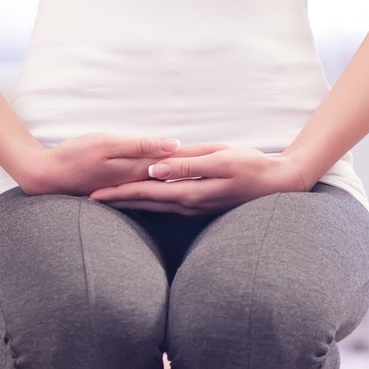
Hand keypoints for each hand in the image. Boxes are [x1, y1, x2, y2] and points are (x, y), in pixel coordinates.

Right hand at [16, 133, 231, 197]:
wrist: (42, 176)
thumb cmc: (73, 156)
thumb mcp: (108, 145)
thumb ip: (141, 147)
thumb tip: (175, 147)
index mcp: (138, 174)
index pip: (177, 167)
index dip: (201, 160)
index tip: (227, 155)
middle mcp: (138, 185)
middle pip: (175, 179)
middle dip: (200, 172)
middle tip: (230, 166)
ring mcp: (129, 189)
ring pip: (167, 187)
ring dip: (188, 181)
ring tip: (215, 180)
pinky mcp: (121, 190)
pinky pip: (153, 191)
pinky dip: (168, 188)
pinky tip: (178, 189)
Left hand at [88, 146, 309, 215]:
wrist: (279, 184)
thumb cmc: (252, 166)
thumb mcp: (221, 159)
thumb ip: (187, 164)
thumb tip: (155, 169)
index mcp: (190, 192)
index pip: (145, 193)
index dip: (118, 193)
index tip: (93, 195)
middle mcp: (189, 205)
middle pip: (145, 204)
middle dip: (117, 202)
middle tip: (90, 201)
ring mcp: (196, 209)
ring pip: (155, 207)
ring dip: (131, 205)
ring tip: (109, 202)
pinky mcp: (202, 207)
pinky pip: (168, 207)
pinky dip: (150, 204)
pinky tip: (143, 201)